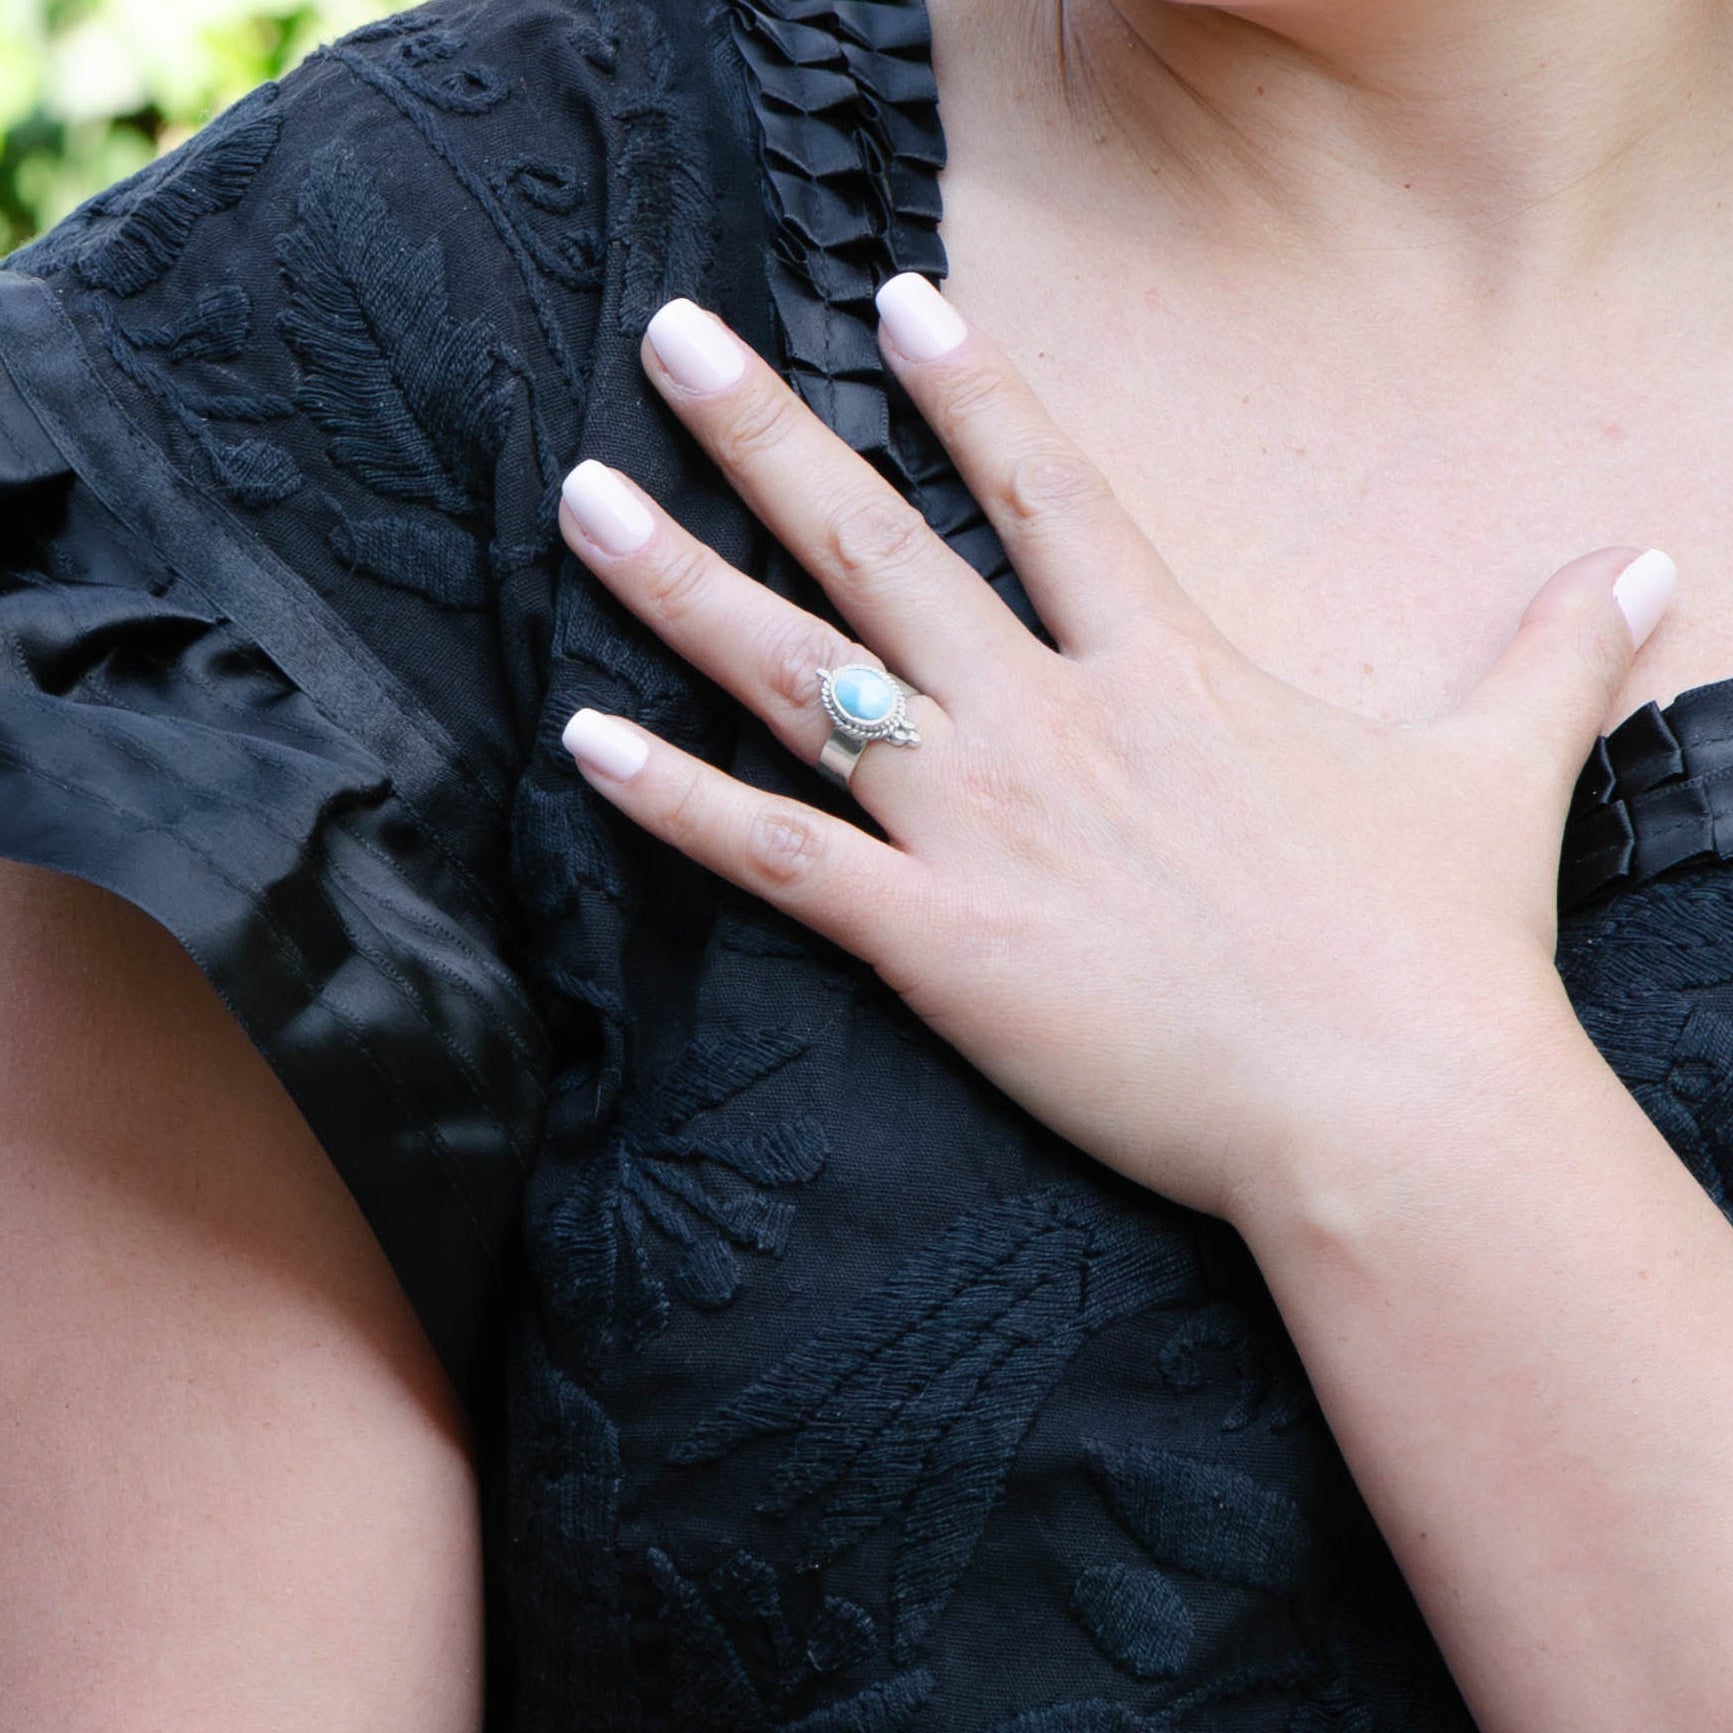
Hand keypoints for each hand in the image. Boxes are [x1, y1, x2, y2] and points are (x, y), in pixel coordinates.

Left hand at [553, 277, 1675, 1226]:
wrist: (1390, 1107)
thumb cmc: (1439, 946)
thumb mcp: (1498, 769)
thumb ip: (1555, 652)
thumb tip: (1652, 571)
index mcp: (1163, 665)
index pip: (1048, 486)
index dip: (970, 388)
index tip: (895, 301)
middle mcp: (1048, 717)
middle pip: (880, 542)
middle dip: (767, 432)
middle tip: (668, 343)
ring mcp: (980, 823)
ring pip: (798, 675)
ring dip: (680, 584)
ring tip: (582, 500)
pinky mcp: (935, 941)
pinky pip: (774, 857)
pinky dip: (672, 801)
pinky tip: (580, 739)